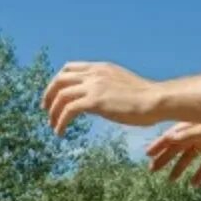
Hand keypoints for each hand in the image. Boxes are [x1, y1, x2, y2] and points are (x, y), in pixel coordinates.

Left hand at [42, 61, 164, 133]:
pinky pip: (68, 111)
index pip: (69, 68)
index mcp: (100, 68)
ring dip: (53, 111)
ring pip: (61, 95)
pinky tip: (60, 132)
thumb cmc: (145, 98)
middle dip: (49, 94)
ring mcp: (94, 86)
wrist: (155, 100)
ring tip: (52, 125)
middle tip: (45, 109)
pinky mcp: (95, 101)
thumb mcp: (122, 85)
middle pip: (60, 80)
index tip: (54, 95)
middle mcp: (94, 74)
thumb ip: (107, 87)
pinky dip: (60, 122)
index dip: (57, 81)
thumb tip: (100, 99)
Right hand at [146, 122, 200, 184]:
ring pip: (190, 157)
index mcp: (194, 126)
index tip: (148, 156)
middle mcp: (199, 133)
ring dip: (180, 167)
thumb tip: (169, 139)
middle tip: (153, 171)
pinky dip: (200, 173)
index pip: (172, 136)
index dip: (159, 145)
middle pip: (178, 147)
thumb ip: (189, 135)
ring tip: (172, 181)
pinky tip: (195, 185)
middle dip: (165, 158)